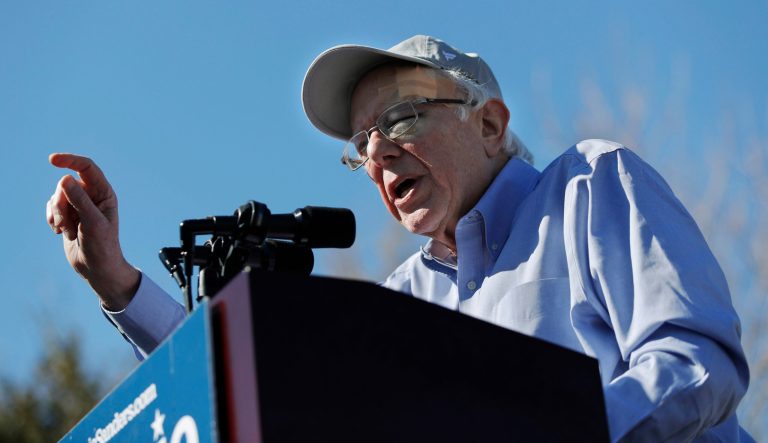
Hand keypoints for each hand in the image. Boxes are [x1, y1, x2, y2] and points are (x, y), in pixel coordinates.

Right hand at [46, 153, 139, 309]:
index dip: (70, 160)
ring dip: (57, 215)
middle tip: (67, 224)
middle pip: (65, 185)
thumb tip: (65, 179)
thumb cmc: (102, 246)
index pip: (86, 168)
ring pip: (56, 198)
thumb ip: (79, 200)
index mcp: (104, 194)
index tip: (52, 160)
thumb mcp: (92, 223)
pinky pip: (51, 208)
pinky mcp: (67, 215)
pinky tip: (60, 233)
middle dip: (61, 204)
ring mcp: (78, 206)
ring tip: (68, 232)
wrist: (97, 268)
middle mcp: (92, 196)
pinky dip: (52, 220)